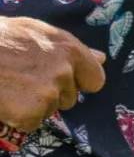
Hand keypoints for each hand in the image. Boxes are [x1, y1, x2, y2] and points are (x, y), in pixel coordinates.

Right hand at [0, 17, 104, 132]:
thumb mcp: (37, 33)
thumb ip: (71, 49)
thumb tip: (102, 58)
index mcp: (70, 50)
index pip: (95, 79)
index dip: (79, 83)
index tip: (62, 82)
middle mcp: (65, 72)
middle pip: (68, 98)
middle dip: (49, 94)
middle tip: (21, 80)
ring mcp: (49, 93)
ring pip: (48, 110)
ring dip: (31, 105)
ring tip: (9, 86)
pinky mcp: (31, 112)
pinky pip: (30, 123)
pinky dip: (16, 117)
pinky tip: (3, 100)